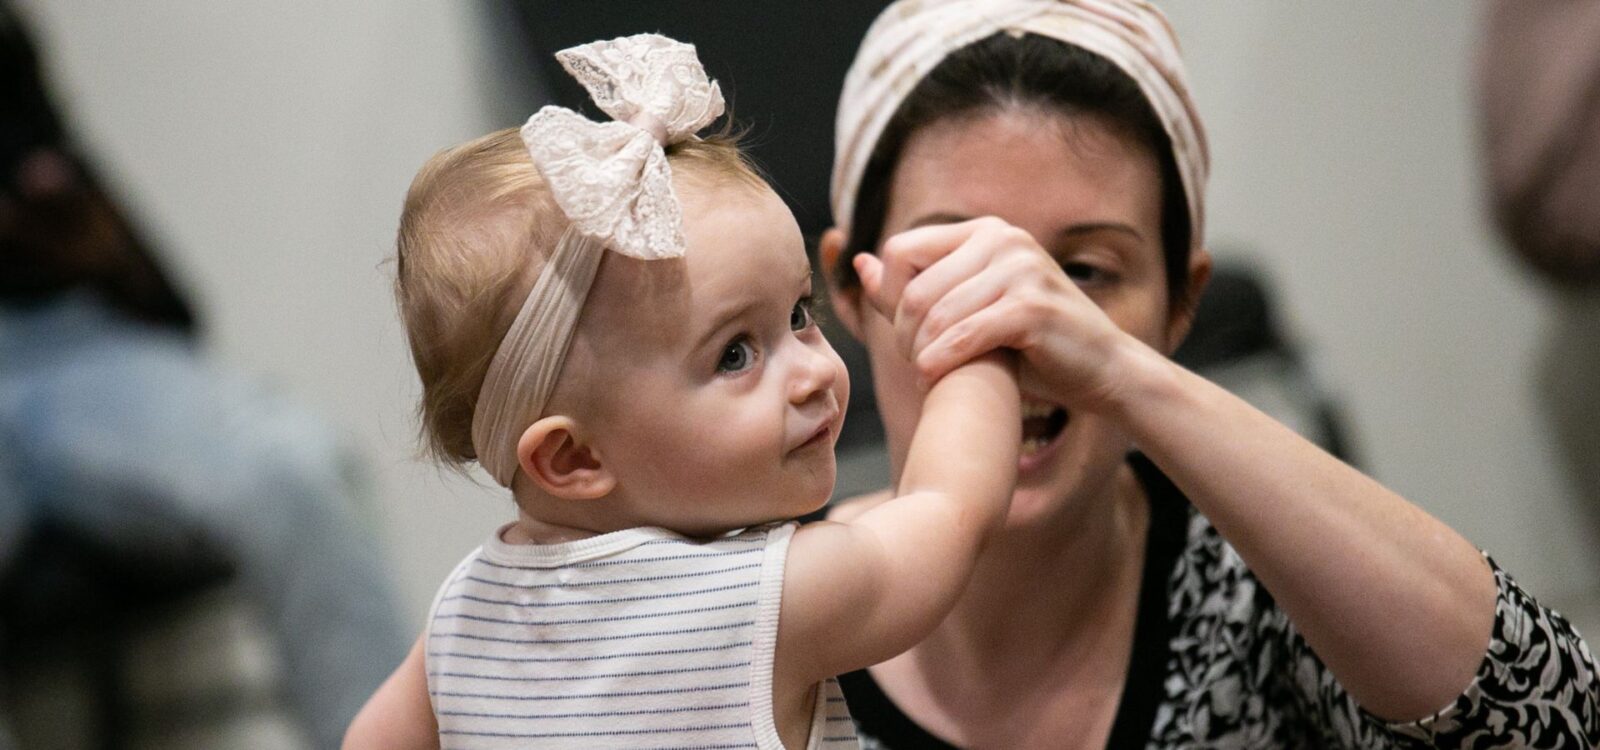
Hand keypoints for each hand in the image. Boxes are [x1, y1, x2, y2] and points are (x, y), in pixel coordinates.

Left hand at [854, 216, 1134, 410]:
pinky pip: (963, 335)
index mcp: (985, 232)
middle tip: (914, 364)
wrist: (1102, 368)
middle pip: (914, 286)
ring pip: (935, 314)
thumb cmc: (1032, 344)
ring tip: (925, 375)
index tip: (905, 335)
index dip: (890, 296)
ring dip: (920, 353)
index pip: (901, 250)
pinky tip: (933, 380)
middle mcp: (1003, 238)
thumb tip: (860, 262)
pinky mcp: (1033, 307)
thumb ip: (914, 288)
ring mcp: (1021, 269)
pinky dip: (940, 362)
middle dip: (903, 333)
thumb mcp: (969, 309)